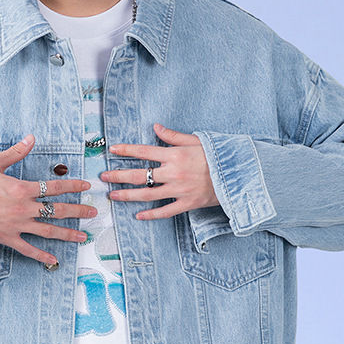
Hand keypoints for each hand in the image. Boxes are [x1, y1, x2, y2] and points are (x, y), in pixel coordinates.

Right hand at [0, 134, 95, 265]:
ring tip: (84, 236)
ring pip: (48, 231)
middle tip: (93, 212)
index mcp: (22, 188)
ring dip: (68, 233)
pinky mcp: (7, 238)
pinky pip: (28, 249)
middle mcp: (23, 208)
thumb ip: (15, 152)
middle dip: (78, 210)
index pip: (54, 187)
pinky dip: (41, 256)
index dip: (73, 186)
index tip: (86, 186)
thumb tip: (31, 138)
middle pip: (57, 210)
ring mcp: (17, 225)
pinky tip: (54, 260)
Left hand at [101, 124, 218, 219]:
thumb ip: (174, 136)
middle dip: (119, 175)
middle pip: (140, 175)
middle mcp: (173, 173)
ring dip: (128, 195)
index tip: (112, 150)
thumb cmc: (218, 156)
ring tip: (113, 196)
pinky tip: (138, 216)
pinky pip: (165, 211)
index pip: (144, 152)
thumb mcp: (197, 140)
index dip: (126, 150)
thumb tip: (156, 128)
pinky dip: (151, 214)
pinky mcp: (187, 204)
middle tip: (104, 177)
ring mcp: (179, 190)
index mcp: (174, 155)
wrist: (239, 175)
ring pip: (147, 195)